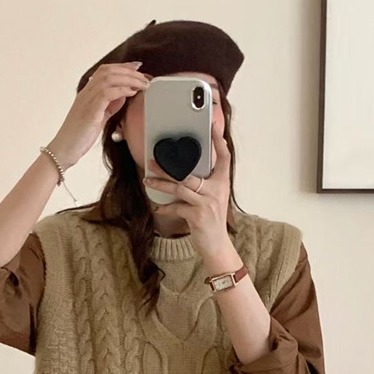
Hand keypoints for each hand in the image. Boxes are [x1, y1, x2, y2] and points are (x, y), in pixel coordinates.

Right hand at [50, 62, 148, 169]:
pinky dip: (121, 90)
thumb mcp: (98, 118)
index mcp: (87, 93)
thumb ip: (109, 105)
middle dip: (129, 71)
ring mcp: (87, 100)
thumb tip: (122, 95)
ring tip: (142, 84)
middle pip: (108, 71)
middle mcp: (86, 93)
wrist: (64, 149)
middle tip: (145, 77)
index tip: (137, 67)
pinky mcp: (90, 110)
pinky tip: (131, 93)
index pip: (105, 71)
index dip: (122, 67)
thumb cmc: (79, 136)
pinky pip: (107, 93)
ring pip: (109, 78)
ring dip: (128, 79)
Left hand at [143, 124, 231, 257]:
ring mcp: (207, 203)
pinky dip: (165, 207)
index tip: (213, 127)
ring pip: (180, 187)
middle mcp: (217, 191)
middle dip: (168, 168)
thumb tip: (184, 173)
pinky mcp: (197, 216)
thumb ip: (205, 185)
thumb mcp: (214, 199)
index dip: (219, 142)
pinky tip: (158, 207)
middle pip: (189, 173)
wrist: (217, 246)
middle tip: (152, 161)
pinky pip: (176, 207)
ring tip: (148, 180)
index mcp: (222, 183)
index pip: (224, 158)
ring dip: (161, 184)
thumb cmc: (212, 221)